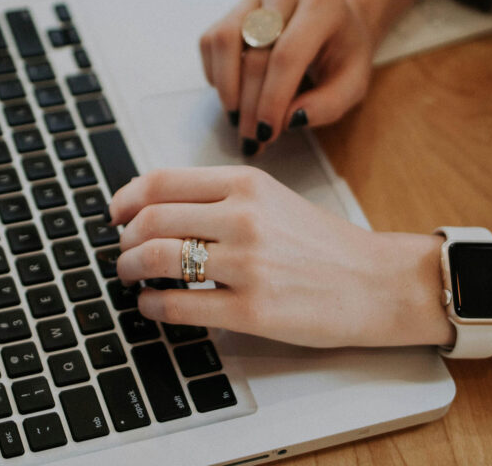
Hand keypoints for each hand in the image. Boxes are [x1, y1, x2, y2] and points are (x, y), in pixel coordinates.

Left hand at [110, 166, 452, 347]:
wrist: (376, 281)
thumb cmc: (323, 242)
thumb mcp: (272, 199)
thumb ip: (219, 198)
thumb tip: (159, 208)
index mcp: (246, 184)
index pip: (162, 180)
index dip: (126, 197)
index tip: (115, 212)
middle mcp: (243, 217)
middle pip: (151, 220)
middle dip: (124, 238)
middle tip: (122, 250)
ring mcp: (247, 264)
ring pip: (157, 258)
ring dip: (129, 268)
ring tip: (130, 276)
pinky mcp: (252, 310)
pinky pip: (178, 305)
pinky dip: (151, 305)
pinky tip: (151, 305)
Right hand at [199, 0, 372, 154]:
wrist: (334, 19)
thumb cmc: (342, 53)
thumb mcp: (352, 84)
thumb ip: (328, 105)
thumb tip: (289, 120)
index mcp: (322, 3)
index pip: (287, 55)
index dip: (271, 99)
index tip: (266, 133)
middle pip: (255, 54)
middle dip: (249, 105)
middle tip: (251, 138)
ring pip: (224, 41)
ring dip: (226, 88)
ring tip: (237, 118)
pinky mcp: (234, 6)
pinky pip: (211, 41)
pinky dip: (215, 74)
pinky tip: (233, 93)